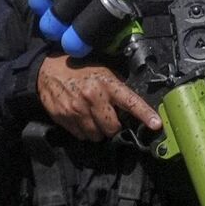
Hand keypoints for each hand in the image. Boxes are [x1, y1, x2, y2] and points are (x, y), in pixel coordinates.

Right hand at [35, 55, 162, 142]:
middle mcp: (93, 97)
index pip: (130, 102)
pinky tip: (79, 118)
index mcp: (107, 84)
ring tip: (92, 117)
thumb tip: (131, 107)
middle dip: (113, 127)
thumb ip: (116, 88)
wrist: (47, 69)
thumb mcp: (102, 71)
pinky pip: (81, 136)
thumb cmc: (79, 69)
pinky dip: (83, 131)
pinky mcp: (64, 118)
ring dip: (97, 131)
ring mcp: (77, 109)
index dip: (145, 115)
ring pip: (96, 136)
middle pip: (113, 128)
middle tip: (107, 117)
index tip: (157, 125)